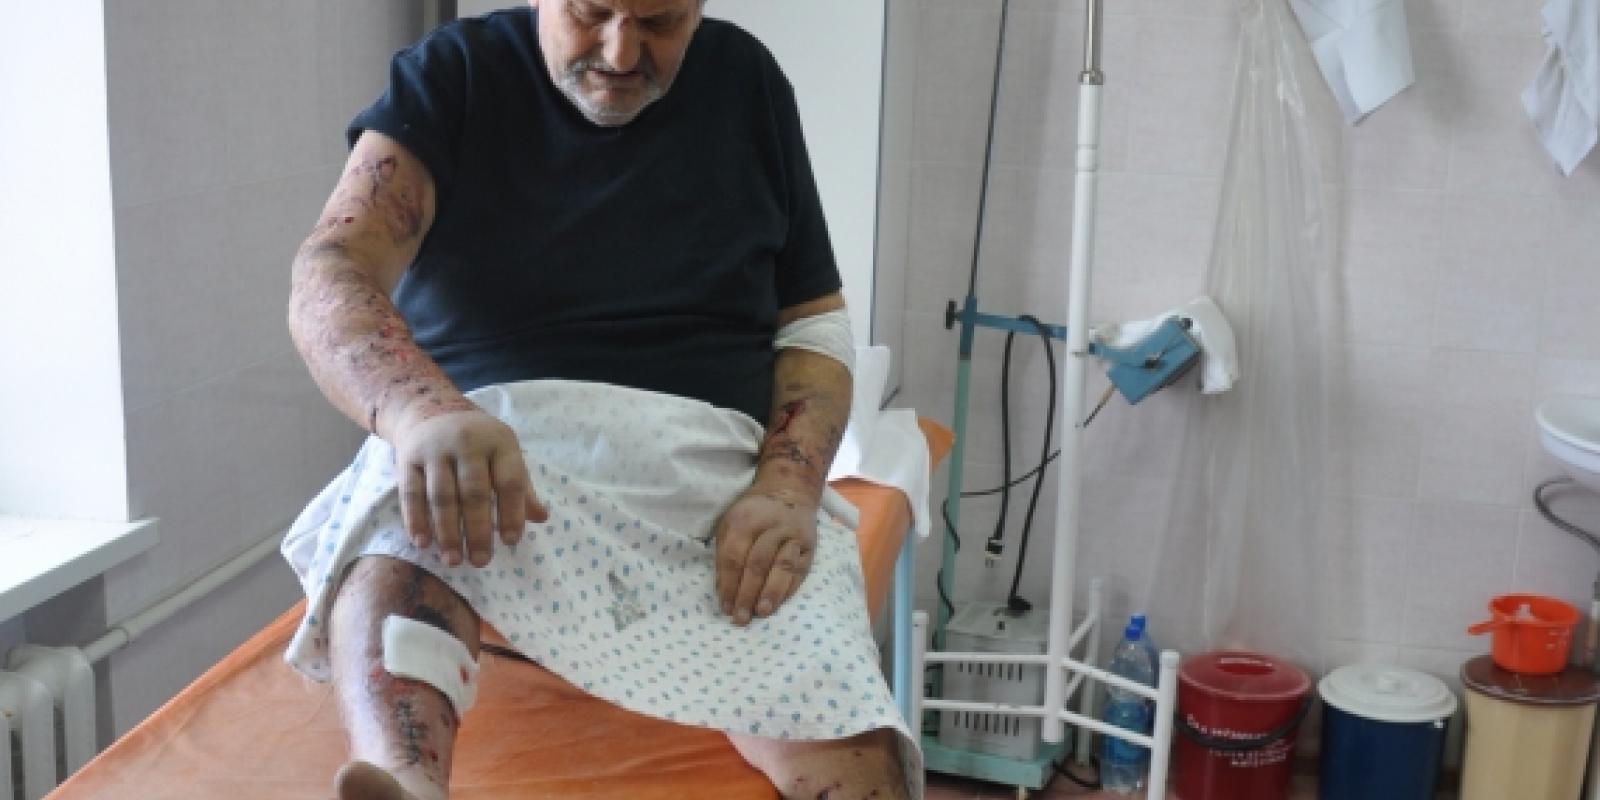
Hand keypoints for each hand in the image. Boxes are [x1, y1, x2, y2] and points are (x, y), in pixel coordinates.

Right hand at [388, 407, 547, 567]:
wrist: (431, 410)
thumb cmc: (478, 442)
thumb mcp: (504, 454)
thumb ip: (521, 486)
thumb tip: (542, 518)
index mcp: (499, 442)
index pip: (509, 481)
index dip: (512, 512)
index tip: (511, 542)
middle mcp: (467, 443)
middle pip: (474, 492)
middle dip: (478, 530)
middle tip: (481, 561)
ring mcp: (435, 450)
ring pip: (441, 496)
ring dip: (447, 532)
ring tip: (454, 561)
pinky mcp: (408, 458)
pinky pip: (411, 493)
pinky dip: (416, 520)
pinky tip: (423, 543)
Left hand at [714, 486, 817, 625]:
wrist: (789, 491)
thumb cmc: (753, 513)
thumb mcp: (731, 523)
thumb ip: (725, 555)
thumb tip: (724, 592)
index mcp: (744, 519)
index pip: (733, 557)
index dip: (728, 584)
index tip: (725, 608)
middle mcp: (771, 525)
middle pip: (757, 563)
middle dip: (747, 594)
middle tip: (741, 618)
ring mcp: (793, 535)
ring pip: (782, 566)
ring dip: (771, 592)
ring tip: (762, 612)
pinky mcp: (809, 545)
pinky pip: (800, 570)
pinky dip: (788, 589)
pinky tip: (779, 604)